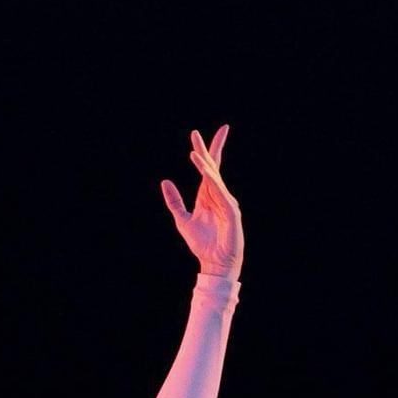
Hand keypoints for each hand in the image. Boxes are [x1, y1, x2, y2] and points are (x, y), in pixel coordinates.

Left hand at [158, 124, 243, 277]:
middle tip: (195, 133)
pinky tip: (206, 174)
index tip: (195, 134)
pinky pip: (221, 194)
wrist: (214, 264)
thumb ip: (175, 202)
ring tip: (194, 152)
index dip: (202, 151)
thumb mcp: (182, 220)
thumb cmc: (202, 244)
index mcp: (208, 195)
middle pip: (213, 167)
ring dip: (205, 165)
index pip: (207, 168)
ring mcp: (227, 203)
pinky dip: (213, 183)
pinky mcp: (231, 213)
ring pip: (215, 179)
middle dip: (207, 149)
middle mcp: (218, 195)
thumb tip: (165, 182)